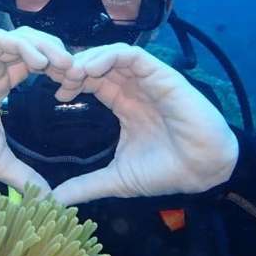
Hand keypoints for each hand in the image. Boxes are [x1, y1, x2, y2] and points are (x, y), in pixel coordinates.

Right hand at [0, 27, 72, 193]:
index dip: (61, 69)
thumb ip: (24, 175)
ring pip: (22, 36)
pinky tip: (40, 63)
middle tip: (79, 73)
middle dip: (60, 54)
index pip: (38, 63)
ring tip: (66, 65)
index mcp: (1, 81)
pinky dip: (24, 46)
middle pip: (35, 44)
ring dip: (48, 47)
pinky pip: (0, 40)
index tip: (78, 86)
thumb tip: (47, 198)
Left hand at [50, 44, 238, 204]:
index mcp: (124, 105)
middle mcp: (134, 89)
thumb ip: (85, 185)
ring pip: (112, 54)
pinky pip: (132, 55)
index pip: (92, 82)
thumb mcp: (116, 179)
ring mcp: (148, 81)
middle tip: (56, 77)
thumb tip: (54, 200)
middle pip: (98, 64)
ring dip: (89, 59)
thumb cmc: (165, 172)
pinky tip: (91, 69)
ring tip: (72, 74)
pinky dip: (109, 55)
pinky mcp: (161, 76)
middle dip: (75, 66)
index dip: (72, 82)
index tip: (55, 93)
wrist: (202, 172)